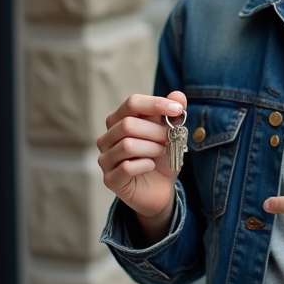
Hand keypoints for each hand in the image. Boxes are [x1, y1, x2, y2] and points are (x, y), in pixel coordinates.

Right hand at [97, 92, 186, 240]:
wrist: (161, 188)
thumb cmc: (161, 156)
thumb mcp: (172, 133)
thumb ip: (173, 113)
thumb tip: (178, 95)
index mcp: (119, 120)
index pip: (132, 103)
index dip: (156, 104)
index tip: (177, 110)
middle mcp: (107, 137)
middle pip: (128, 124)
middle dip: (156, 131)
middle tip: (169, 139)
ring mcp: (105, 158)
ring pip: (128, 145)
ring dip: (153, 148)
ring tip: (161, 152)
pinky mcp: (110, 179)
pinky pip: (127, 167)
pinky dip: (146, 165)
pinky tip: (151, 166)